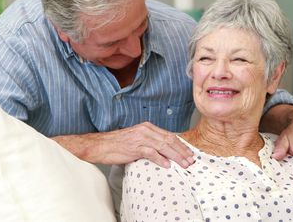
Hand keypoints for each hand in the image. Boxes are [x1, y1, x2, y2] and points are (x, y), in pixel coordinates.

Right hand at [51, 121, 194, 168]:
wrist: (100, 145)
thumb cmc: (118, 144)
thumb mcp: (137, 139)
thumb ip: (150, 142)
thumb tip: (164, 151)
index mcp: (147, 127)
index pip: (169, 135)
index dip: (181, 144)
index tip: (189, 153)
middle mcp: (145, 130)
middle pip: (169, 140)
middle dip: (182, 151)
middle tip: (191, 160)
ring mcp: (140, 138)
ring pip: (163, 146)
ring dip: (176, 156)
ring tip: (184, 164)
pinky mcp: (134, 147)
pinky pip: (150, 153)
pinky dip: (160, 159)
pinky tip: (167, 165)